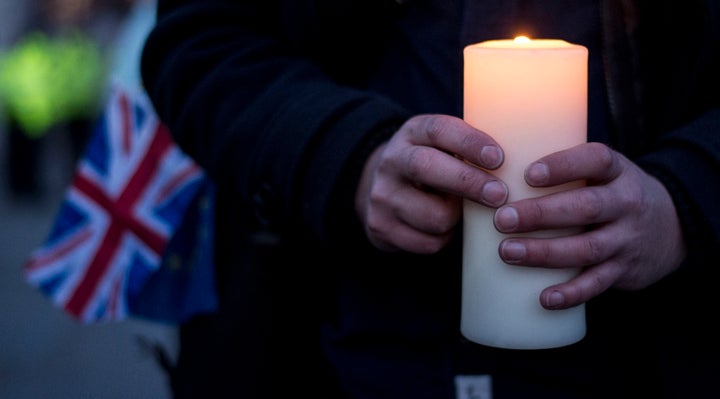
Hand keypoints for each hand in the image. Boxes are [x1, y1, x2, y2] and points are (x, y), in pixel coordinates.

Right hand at [355, 114, 508, 252]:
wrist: (381, 190)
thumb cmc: (433, 167)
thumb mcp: (443, 147)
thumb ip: (470, 150)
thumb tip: (522, 165)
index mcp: (412, 133)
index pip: (439, 130)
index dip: (470, 143)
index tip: (499, 158)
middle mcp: (392, 161)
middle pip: (427, 167)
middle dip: (468, 182)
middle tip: (500, 194)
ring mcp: (382, 196)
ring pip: (434, 215)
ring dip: (458, 218)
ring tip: (460, 212)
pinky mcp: (381, 227)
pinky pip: (427, 242)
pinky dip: (444, 239)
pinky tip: (442, 228)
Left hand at [493, 142, 686, 309]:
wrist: (671, 227)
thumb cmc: (612, 194)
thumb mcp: (601, 173)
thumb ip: (563, 170)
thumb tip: (494, 171)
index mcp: (617, 172)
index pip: (596, 160)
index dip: (563, 166)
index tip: (528, 174)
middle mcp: (626, 203)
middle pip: (585, 207)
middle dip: (541, 214)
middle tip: (502, 219)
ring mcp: (627, 239)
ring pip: (586, 248)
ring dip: (544, 252)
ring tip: (507, 252)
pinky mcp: (624, 270)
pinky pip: (597, 284)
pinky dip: (571, 293)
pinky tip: (545, 298)